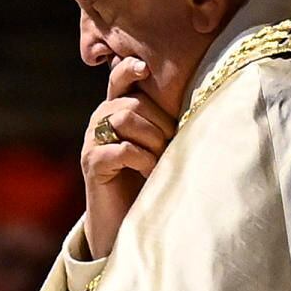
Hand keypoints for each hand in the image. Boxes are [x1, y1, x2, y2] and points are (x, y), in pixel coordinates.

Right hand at [80, 54, 177, 256]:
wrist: (125, 222)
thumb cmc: (148, 180)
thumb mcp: (158, 146)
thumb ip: (162, 124)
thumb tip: (199, 101)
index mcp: (115, 111)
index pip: (118, 80)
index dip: (128, 70)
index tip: (145, 68)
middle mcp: (99, 121)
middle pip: (132, 103)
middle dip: (159, 124)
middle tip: (169, 147)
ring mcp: (92, 142)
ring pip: (124, 119)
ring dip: (151, 140)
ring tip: (159, 160)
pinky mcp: (92, 163)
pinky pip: (122, 148)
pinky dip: (143, 159)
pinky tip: (149, 173)